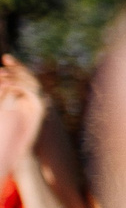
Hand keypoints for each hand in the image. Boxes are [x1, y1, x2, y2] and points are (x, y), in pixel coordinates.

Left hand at [0, 55, 45, 175]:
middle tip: (6, 58)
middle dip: (17, 66)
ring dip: (16, 75)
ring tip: (1, 74)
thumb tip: (0, 86)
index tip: (5, 60)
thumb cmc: (9, 135)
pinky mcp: (40, 108)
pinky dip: (18, 86)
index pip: (24, 78)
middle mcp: (37, 99)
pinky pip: (30, 91)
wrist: (19, 149)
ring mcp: (40, 103)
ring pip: (31, 82)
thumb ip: (6, 99)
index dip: (16, 68)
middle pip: (30, 77)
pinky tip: (5, 85)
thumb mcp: (4, 112)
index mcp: (30, 98)